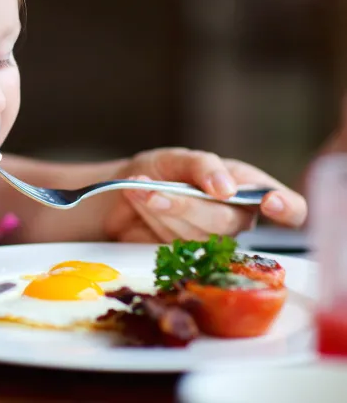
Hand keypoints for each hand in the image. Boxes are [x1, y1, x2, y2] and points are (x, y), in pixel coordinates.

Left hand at [103, 148, 306, 242]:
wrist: (124, 191)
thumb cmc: (161, 171)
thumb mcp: (179, 158)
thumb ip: (203, 167)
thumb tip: (227, 188)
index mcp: (247, 187)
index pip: (290, 208)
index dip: (288, 209)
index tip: (270, 203)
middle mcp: (236, 217)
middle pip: (227, 221)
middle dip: (187, 204)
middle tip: (157, 190)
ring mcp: (212, 241)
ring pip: (196, 235)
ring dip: (164, 210)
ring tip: (142, 189)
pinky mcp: (187, 258)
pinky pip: (174, 246)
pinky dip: (152, 219)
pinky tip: (140, 202)